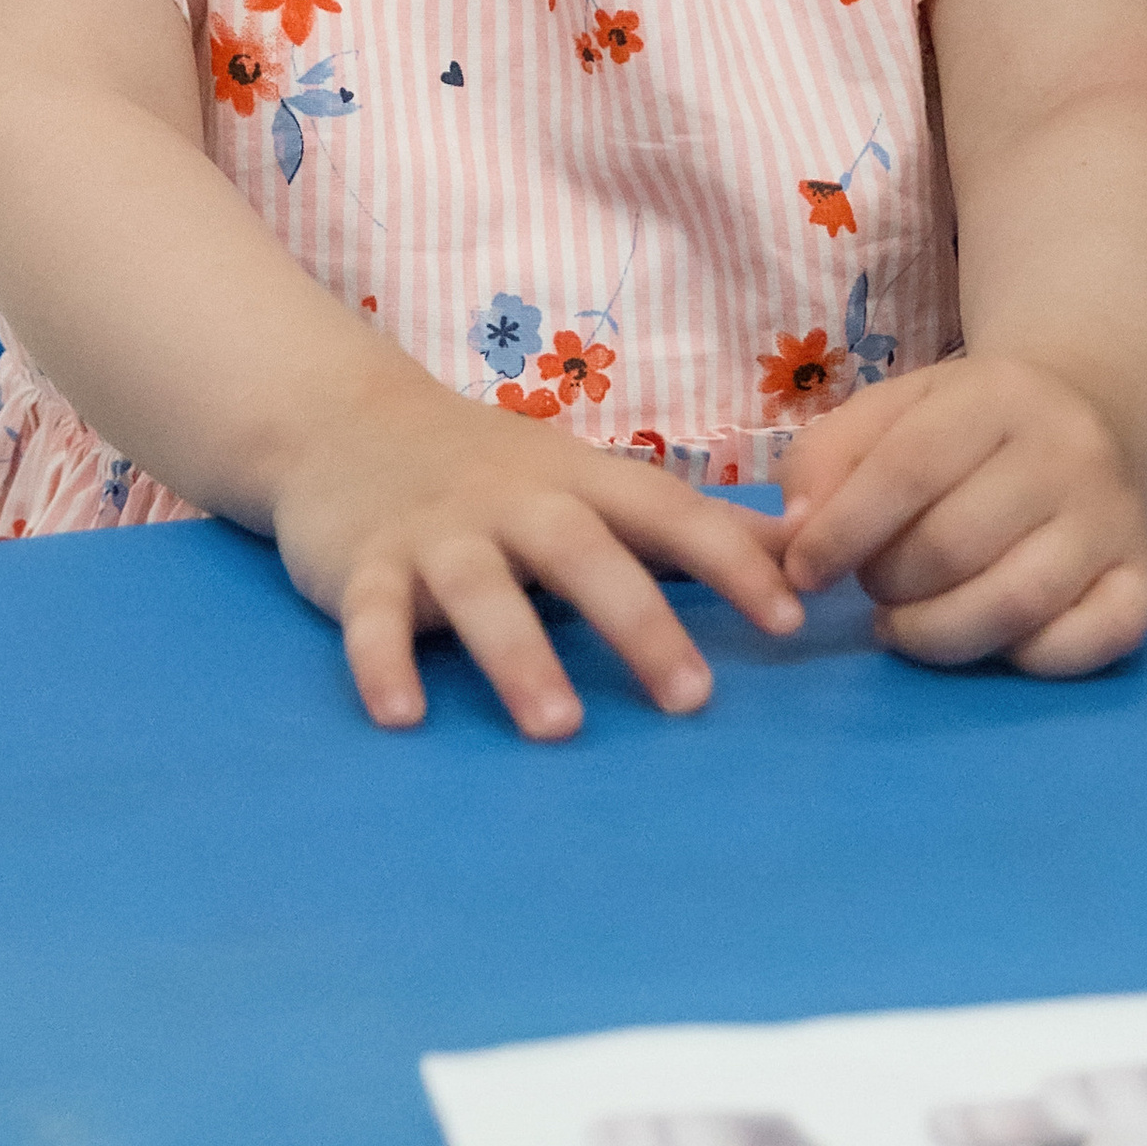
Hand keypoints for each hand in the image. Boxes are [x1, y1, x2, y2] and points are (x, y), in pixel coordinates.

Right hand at [270, 383, 805, 740]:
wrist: (341, 419)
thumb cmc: (489, 470)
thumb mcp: (588, 480)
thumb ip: (686, 521)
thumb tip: (805, 545)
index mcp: (577, 480)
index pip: (667, 512)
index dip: (729, 559)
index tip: (788, 618)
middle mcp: (513, 502)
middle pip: (582, 553)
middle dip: (639, 622)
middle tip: (692, 698)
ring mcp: (436, 533)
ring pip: (481, 590)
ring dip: (520, 655)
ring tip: (559, 726)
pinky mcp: (364, 566)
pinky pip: (373, 615)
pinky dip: (383, 662)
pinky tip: (402, 715)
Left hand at [776, 354, 1146, 675]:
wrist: (1096, 414)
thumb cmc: (969, 425)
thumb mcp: (894, 410)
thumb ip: (827, 458)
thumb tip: (796, 533)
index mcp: (999, 394)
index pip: (907, 470)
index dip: (841, 531)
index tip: (802, 572)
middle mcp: (1069, 451)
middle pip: (954, 546)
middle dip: (888, 583)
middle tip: (872, 588)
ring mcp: (1115, 519)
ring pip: (1014, 604)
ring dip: (935, 634)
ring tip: (904, 624)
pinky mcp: (1146, 580)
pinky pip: (1085, 645)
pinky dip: (1022, 660)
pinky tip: (985, 641)